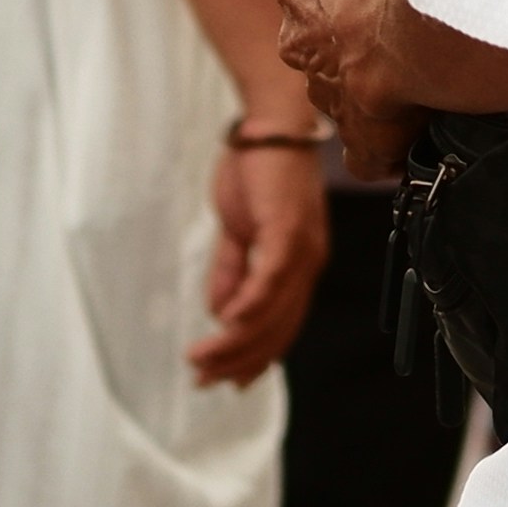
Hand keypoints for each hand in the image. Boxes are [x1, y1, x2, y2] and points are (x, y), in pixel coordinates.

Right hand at [192, 134, 329, 388]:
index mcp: (299, 268)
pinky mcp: (288, 229)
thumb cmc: (257, 171)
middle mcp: (308, 266)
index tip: (224, 382)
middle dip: (238, 361)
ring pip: (272, 312)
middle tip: (202, 380)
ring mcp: (302, 249)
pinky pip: (271, 278)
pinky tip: (228, 323)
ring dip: (234, 341)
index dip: (254, 359)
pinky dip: (250, 304)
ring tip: (200, 359)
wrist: (271, 124)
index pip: (280, 327)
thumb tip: (220, 313)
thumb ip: (231, 271)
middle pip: (277, 329)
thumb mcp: (237, 230)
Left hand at [272, 0, 414, 174]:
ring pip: (352, 96)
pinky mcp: (358, 139)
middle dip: (367, 43)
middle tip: (417, 34)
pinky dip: (393, 149)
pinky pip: (369, 153)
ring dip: (387, 91)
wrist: (428, 22)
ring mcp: (326, 95)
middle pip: (331, 44)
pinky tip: (425, 132)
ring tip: (437, 76)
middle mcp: (299, 42)